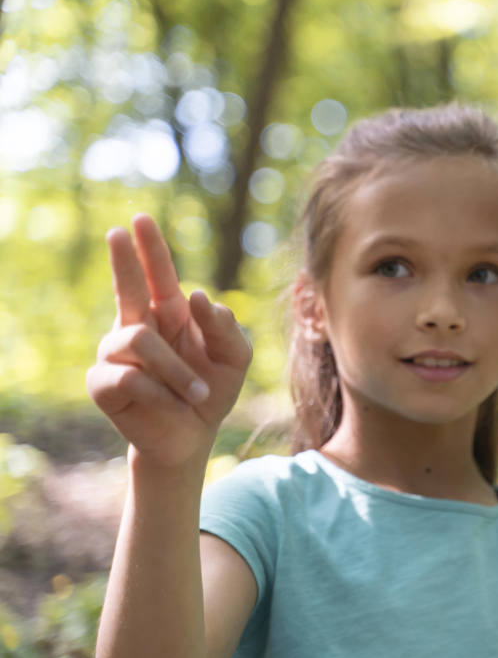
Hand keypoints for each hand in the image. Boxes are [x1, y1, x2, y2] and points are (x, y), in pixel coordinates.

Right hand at [86, 214, 251, 472]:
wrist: (192, 437)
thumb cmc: (212, 391)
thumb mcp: (234, 358)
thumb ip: (225, 327)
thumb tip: (198, 296)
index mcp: (170, 315)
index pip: (158, 275)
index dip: (149, 248)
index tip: (140, 220)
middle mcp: (138, 326)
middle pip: (128, 287)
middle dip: (125, 259)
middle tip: (119, 231)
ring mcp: (115, 354)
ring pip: (139, 341)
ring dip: (177, 370)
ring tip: (199, 392)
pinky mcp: (103, 383)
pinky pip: (130, 377)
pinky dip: (160, 392)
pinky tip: (171, 404)